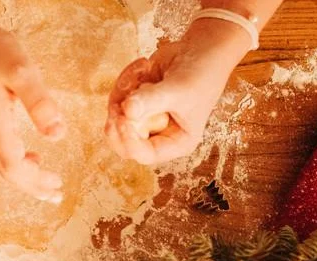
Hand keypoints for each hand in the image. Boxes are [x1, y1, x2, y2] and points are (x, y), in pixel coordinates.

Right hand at [0, 21, 66, 202]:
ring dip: (20, 180)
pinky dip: (10, 167)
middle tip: (56, 195)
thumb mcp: (22, 70)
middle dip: (31, 187)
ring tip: (45, 186)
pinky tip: (26, 159)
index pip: (13, 166)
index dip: (34, 181)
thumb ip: (39, 103)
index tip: (57, 184)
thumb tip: (58, 136)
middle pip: (5, 173)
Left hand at [104, 21, 248, 164]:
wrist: (200, 50)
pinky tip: (144, 65)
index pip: (145, 154)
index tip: (122, 120)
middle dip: (117, 122)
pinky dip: (126, 79)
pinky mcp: (135, 103)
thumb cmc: (199, 75)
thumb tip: (127, 111)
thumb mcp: (178, 90)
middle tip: (117, 102)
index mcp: (176, 142)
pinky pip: (117, 97)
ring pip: (116, 116)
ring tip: (144, 69)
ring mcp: (144, 119)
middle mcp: (158, 135)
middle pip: (122, 142)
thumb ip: (152, 100)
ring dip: (124, 90)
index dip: (129, 141)